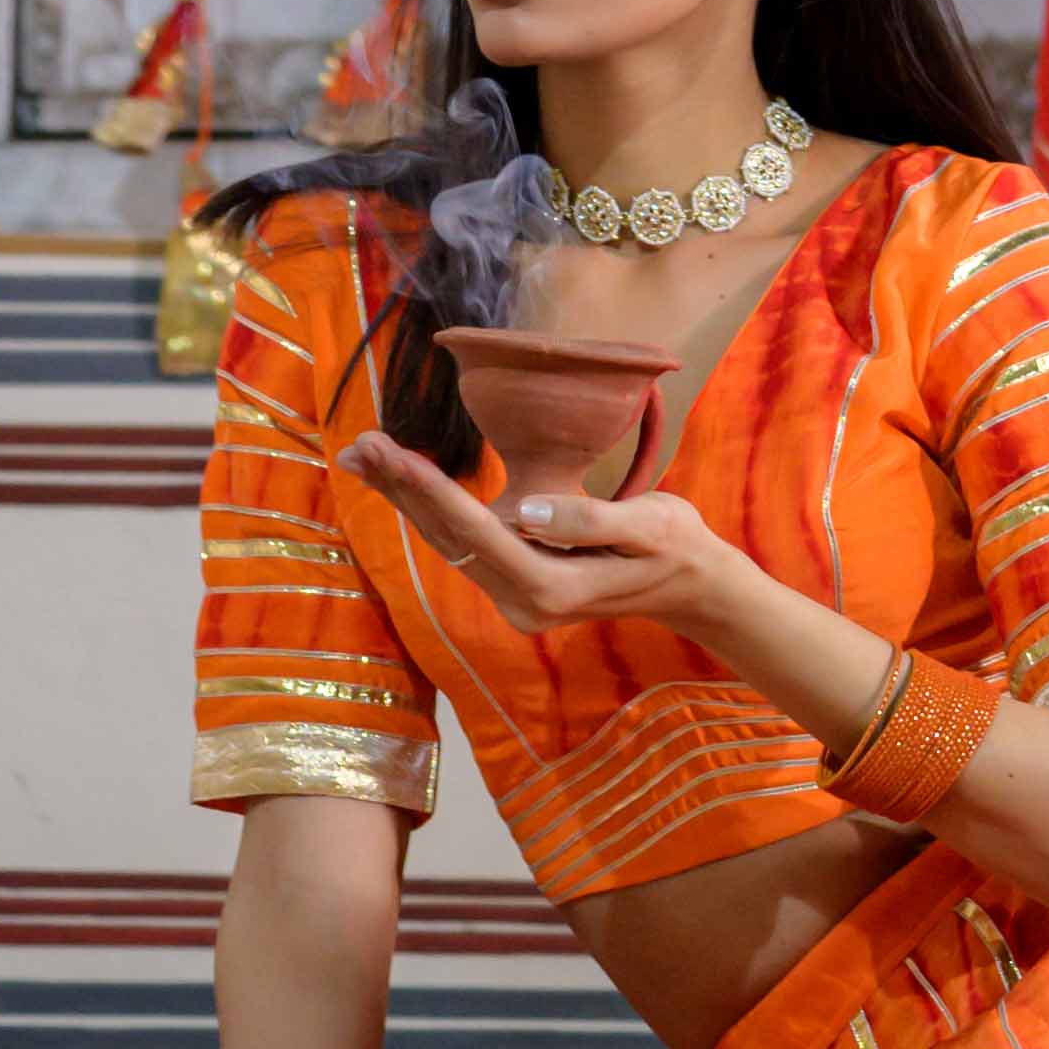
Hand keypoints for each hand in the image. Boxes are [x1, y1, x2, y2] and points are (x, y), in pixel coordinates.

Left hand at [343, 427, 732, 639]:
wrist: (691, 586)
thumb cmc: (675, 547)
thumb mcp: (648, 526)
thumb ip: (587, 518)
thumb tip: (526, 510)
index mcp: (550, 589)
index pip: (476, 532)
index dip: (429, 489)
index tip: (390, 452)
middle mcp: (522, 603)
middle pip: (449, 540)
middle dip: (401, 490)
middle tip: (357, 445)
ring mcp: (516, 599)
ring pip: (449, 543)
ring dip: (407, 498)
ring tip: (366, 456)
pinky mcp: (516, 585)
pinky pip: (464, 544)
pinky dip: (431, 508)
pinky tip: (406, 481)